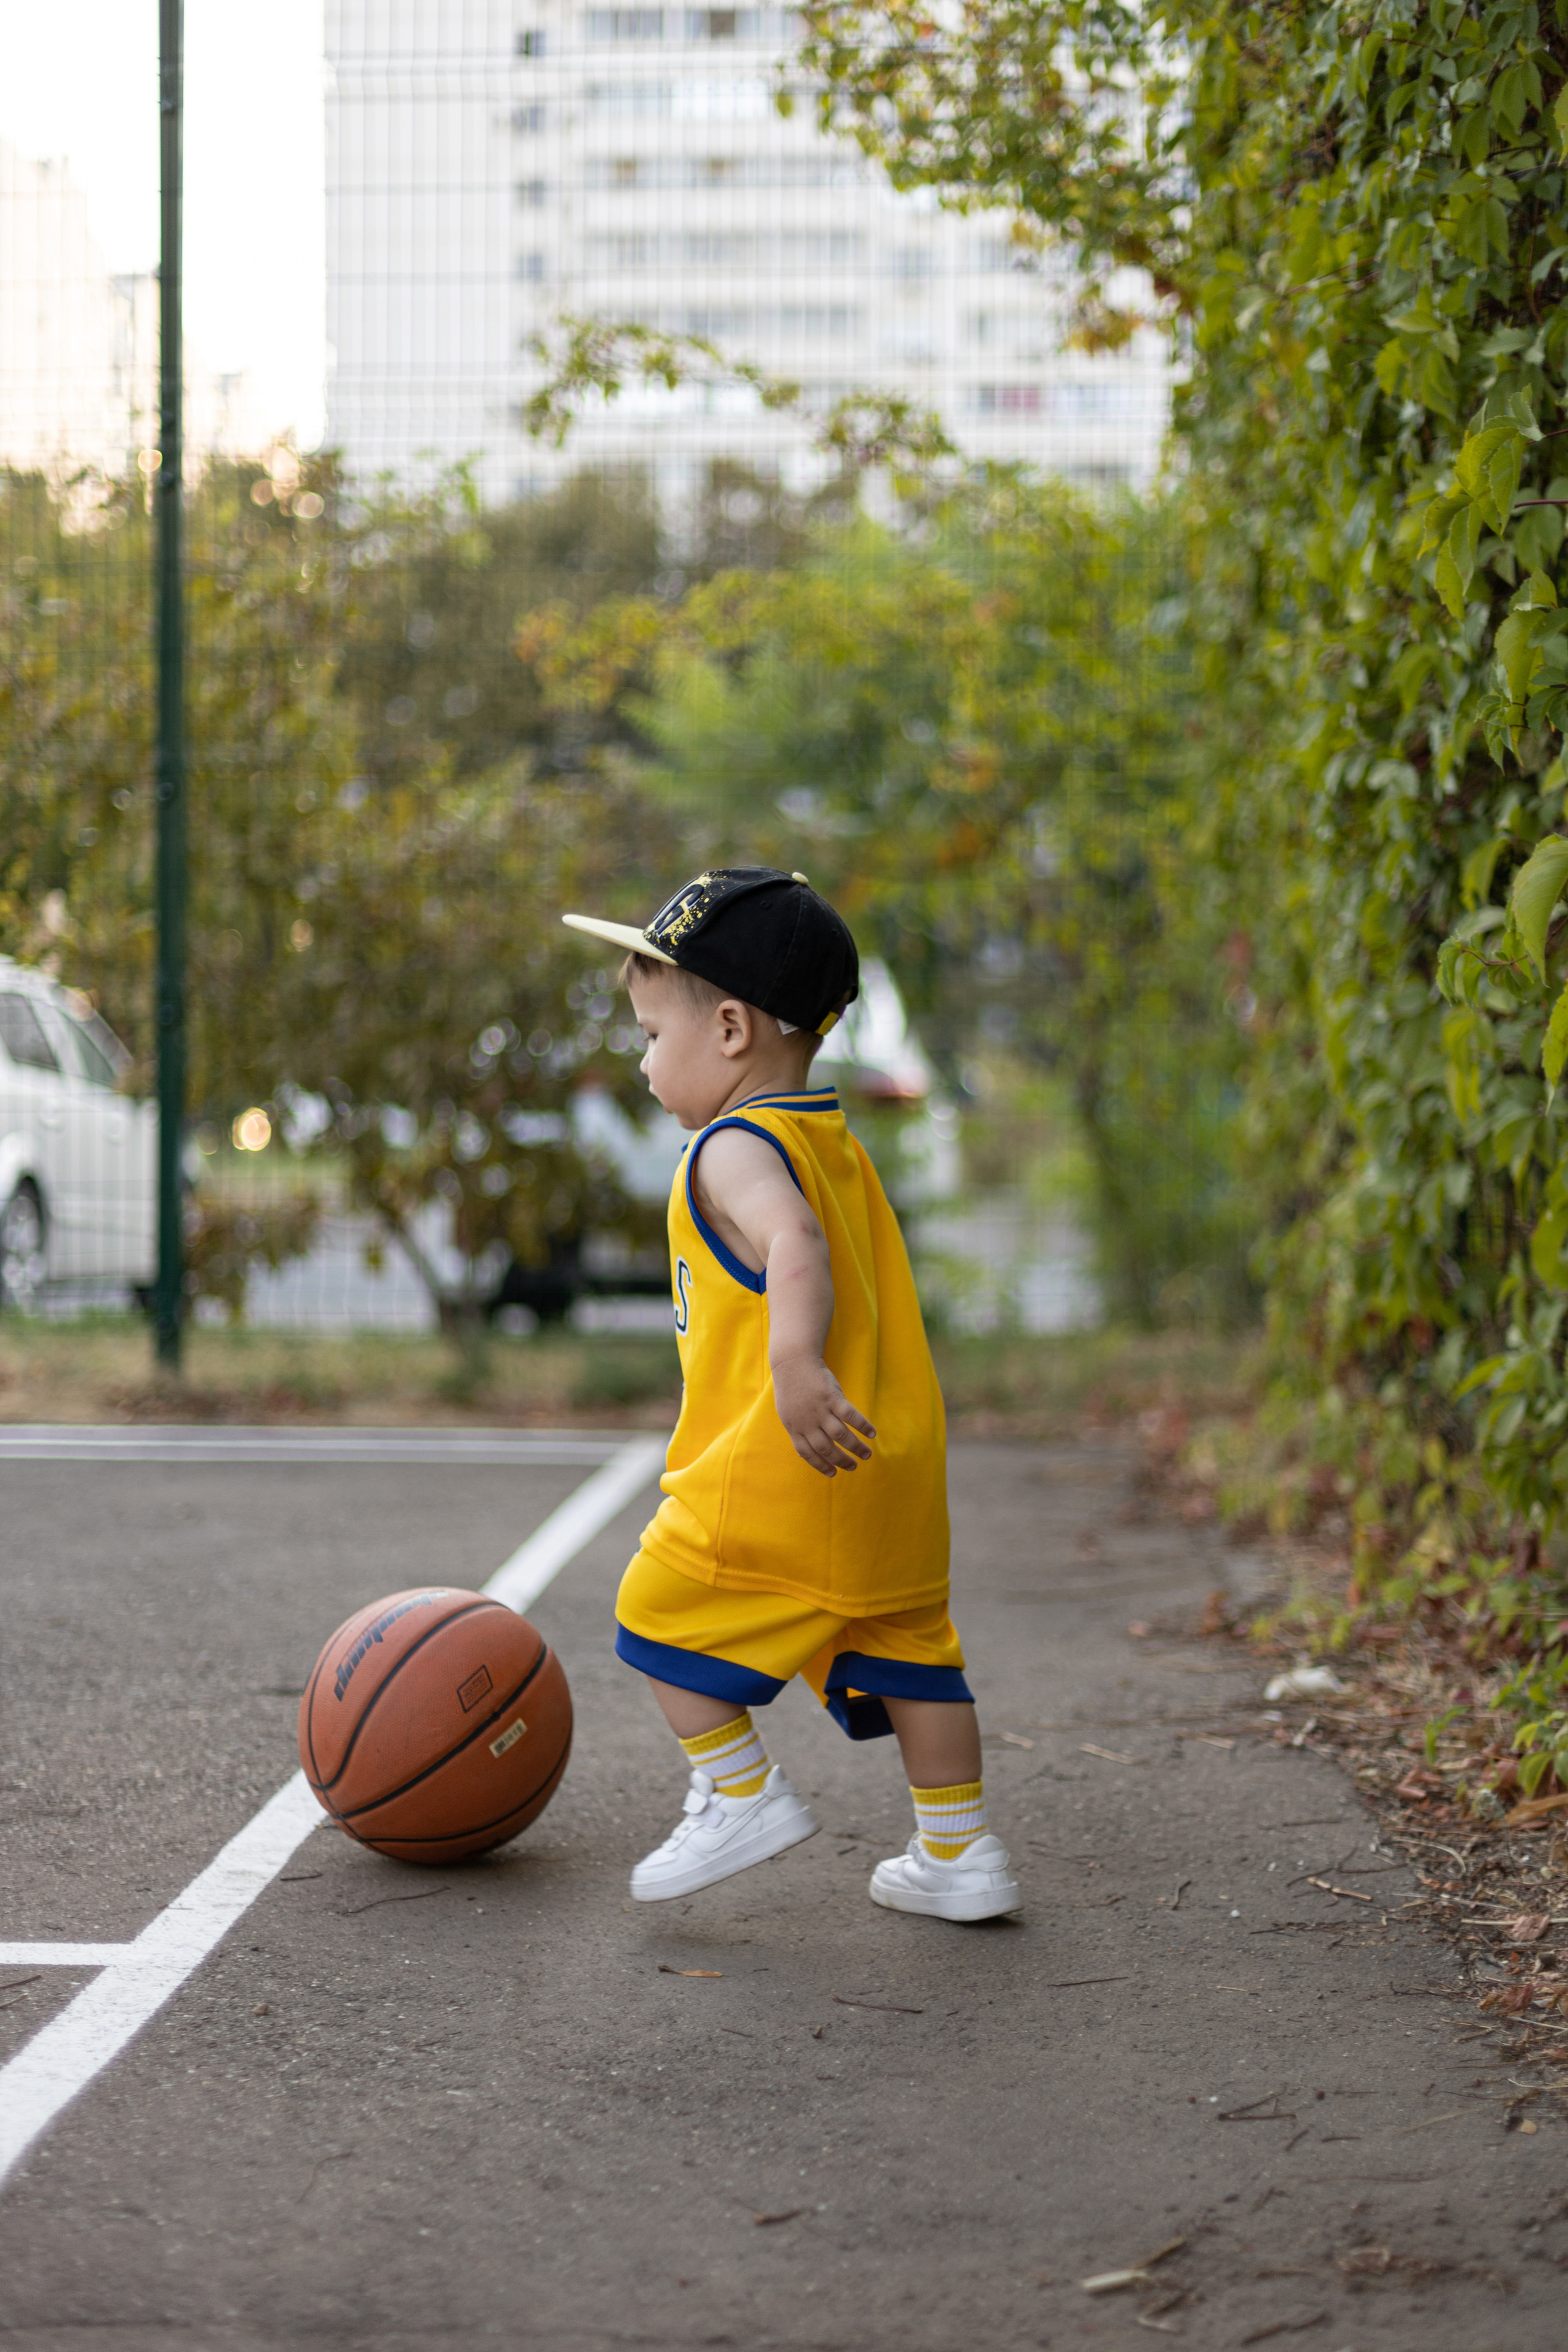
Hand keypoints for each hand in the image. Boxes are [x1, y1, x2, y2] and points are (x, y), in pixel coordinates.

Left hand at [772, 1353, 875, 1476]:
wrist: (793, 1362)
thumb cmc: (791, 1389)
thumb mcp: (787, 1414)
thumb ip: (797, 1432)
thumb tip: (802, 1453)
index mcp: (795, 1428)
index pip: (808, 1453)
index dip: (821, 1465)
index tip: (834, 1474)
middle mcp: (807, 1422)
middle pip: (826, 1448)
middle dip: (842, 1461)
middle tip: (854, 1467)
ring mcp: (820, 1410)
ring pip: (840, 1435)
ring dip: (856, 1447)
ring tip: (867, 1454)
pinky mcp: (832, 1397)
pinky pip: (850, 1415)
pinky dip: (862, 1425)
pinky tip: (872, 1433)